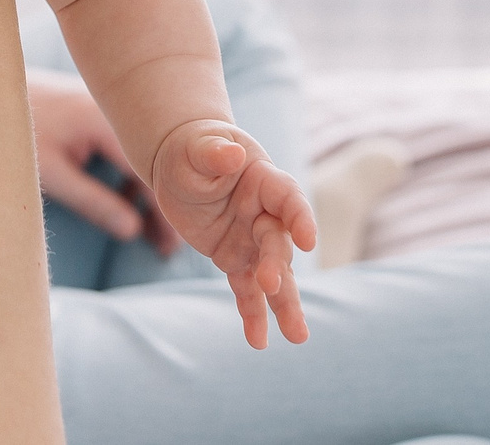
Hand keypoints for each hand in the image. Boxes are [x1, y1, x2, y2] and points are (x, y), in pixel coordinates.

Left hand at [26, 70, 175, 253]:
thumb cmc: (12, 132)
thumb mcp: (51, 174)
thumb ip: (91, 201)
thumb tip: (132, 230)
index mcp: (105, 121)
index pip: (150, 169)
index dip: (164, 209)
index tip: (172, 243)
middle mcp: (114, 110)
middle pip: (153, 162)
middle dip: (162, 205)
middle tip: (168, 249)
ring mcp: (107, 110)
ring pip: (142, 156)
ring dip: (147, 193)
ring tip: (153, 236)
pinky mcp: (97, 114)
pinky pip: (127, 147)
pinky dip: (132, 177)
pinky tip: (126, 203)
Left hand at [150, 119, 318, 348]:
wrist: (182, 164)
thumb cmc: (194, 148)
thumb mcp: (197, 147)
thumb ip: (214, 152)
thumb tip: (231, 155)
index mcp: (264, 180)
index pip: (289, 199)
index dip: (300, 218)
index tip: (307, 241)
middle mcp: (265, 214)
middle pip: (278, 242)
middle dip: (277, 264)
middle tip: (270, 283)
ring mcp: (252, 240)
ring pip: (274, 275)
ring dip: (284, 304)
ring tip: (298, 336)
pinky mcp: (235, 259)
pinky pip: (246, 290)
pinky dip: (252, 314)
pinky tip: (258, 341)